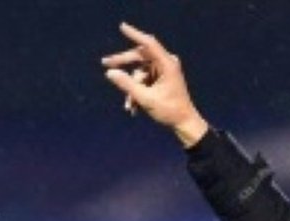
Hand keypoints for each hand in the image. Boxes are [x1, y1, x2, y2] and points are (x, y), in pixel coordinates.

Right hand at [101, 22, 208, 147]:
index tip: (122, 26)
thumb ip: (127, 84)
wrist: (184, 124)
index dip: (135, 34)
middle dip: (123, 64)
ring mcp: (163, 71)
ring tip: (129, 105)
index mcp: (167, 64)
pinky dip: (137, 91)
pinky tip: (133, 107)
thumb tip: (110, 72)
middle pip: (139, 56)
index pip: (149, 44)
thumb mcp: (146, 98)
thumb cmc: (170, 111)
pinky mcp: (161, 79)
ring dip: (131, 88)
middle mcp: (166, 64)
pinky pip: (144, 80)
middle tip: (105, 64)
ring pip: (139, 71)